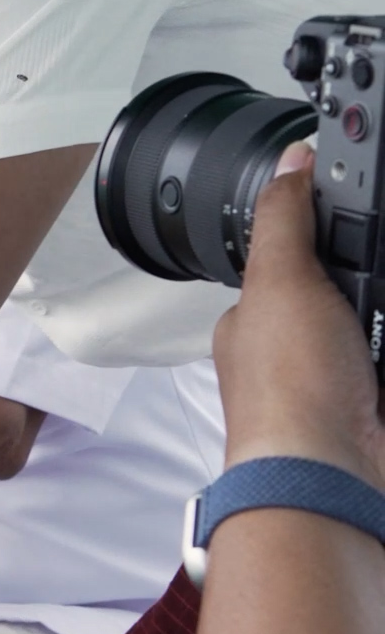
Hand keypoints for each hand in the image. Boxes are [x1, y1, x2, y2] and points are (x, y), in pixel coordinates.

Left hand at [214, 142, 384, 487]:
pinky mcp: (376, 402)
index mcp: (260, 320)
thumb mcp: (280, 282)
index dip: (340, 237)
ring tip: (380, 327)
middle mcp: (298, 351)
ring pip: (377, 325)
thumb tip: (291, 159)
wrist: (328, 474)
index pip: (302, 259)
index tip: (374, 213)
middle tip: (379, 279)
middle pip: (355, 291)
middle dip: (375, 278)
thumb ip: (284, 219)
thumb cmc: (289, 388)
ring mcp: (342, 382)